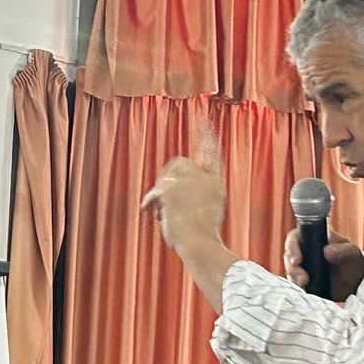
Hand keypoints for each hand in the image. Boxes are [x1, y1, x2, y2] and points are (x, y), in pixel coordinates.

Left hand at [141, 121, 226, 250]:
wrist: (200, 244)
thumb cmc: (201, 237)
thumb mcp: (205, 214)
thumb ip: (193, 197)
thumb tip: (168, 192)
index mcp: (215, 183)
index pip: (211, 155)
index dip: (207, 137)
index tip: (204, 119)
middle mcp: (204, 178)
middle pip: (179, 163)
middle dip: (169, 177)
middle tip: (164, 198)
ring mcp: (188, 181)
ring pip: (164, 179)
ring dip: (162, 196)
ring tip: (168, 215)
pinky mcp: (170, 188)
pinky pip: (153, 193)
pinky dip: (150, 204)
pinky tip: (148, 212)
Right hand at [283, 226, 363, 301]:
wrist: (359, 284)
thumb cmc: (355, 262)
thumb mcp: (352, 253)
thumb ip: (342, 250)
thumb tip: (326, 252)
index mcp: (313, 238)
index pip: (295, 238)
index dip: (292, 248)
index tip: (297, 260)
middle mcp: (304, 252)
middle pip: (289, 257)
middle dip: (292, 268)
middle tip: (303, 278)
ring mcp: (303, 268)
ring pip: (291, 272)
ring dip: (295, 279)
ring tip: (305, 285)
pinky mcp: (304, 283)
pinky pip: (296, 286)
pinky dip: (298, 289)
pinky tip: (305, 292)